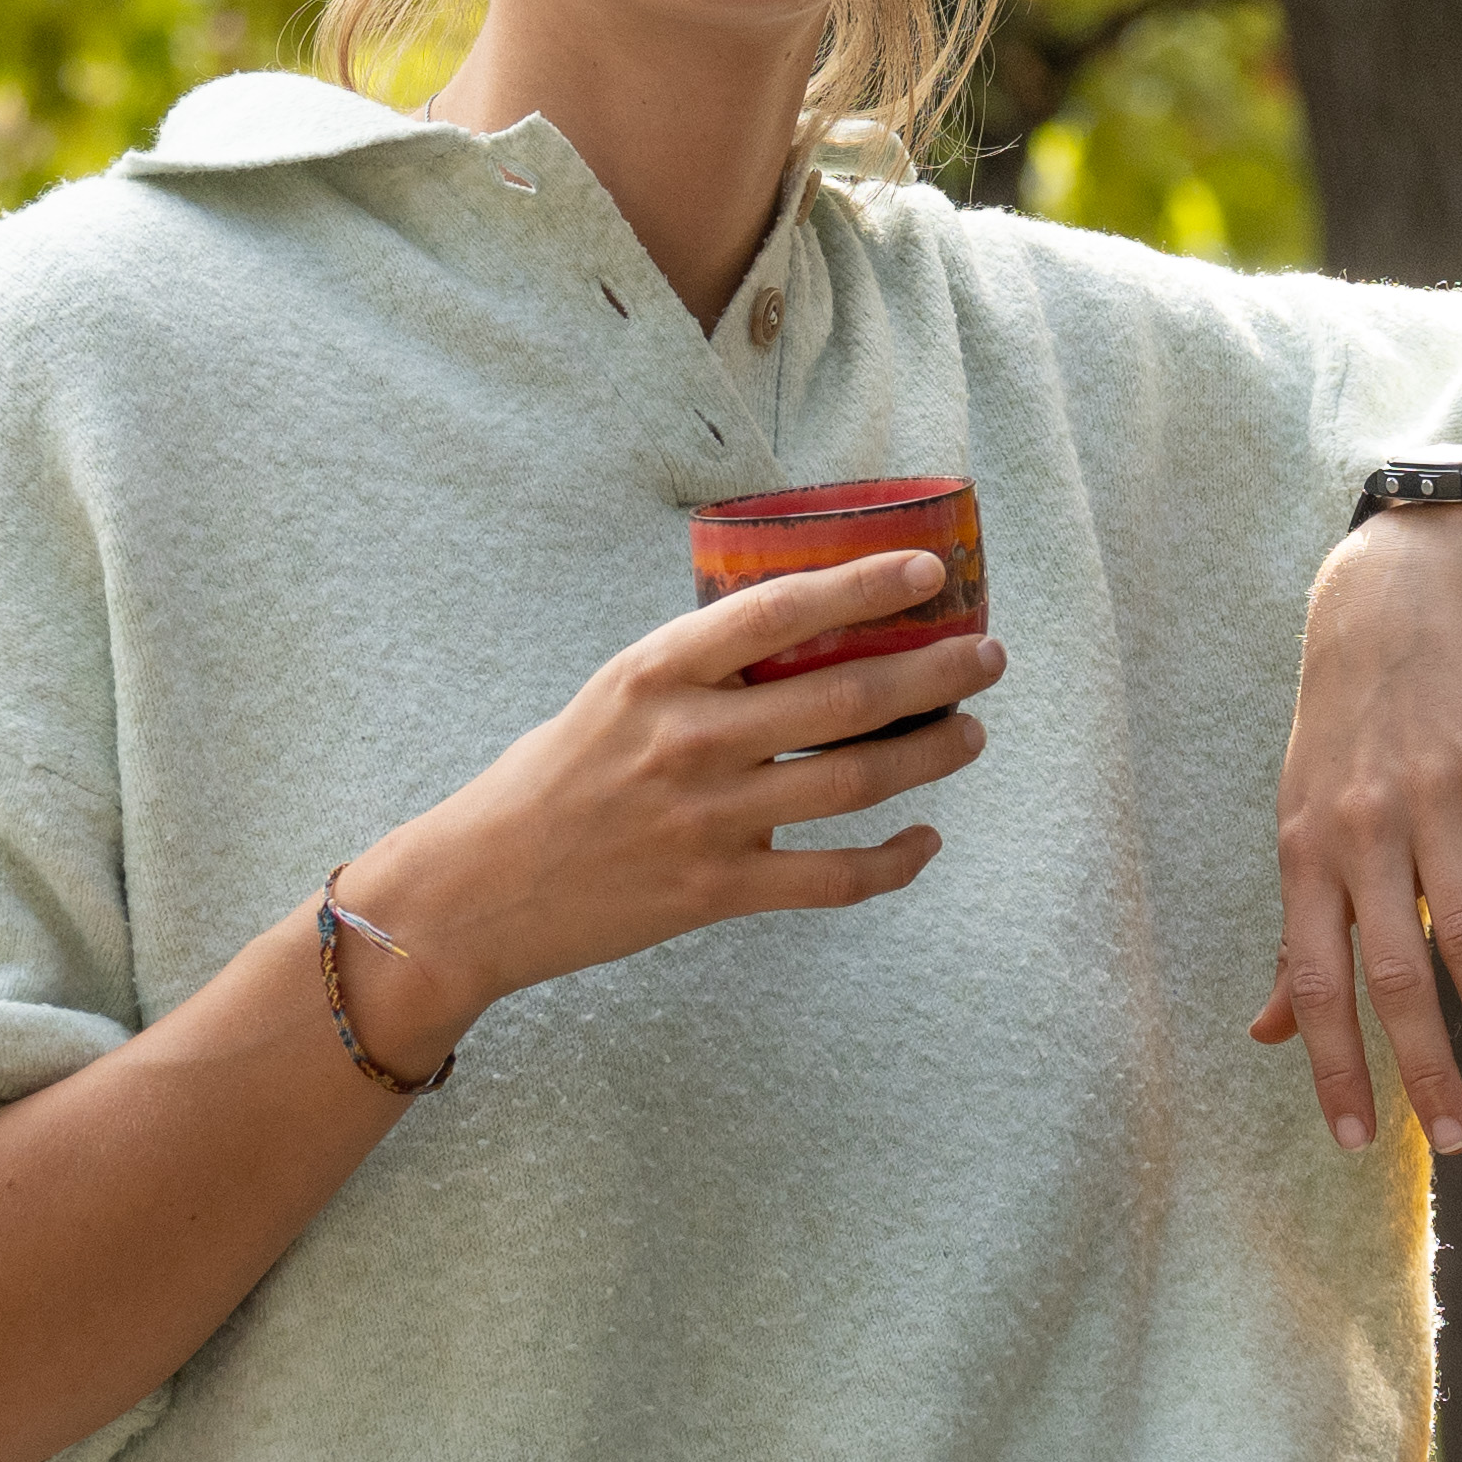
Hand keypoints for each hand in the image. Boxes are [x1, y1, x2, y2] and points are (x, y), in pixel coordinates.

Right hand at [338, 552, 1001, 1060]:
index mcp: (656, 673)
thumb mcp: (614, 695)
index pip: (780, 610)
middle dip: (936, 672)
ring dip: (932, 754)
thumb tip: (803, 632)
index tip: (928, 568)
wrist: (473, 893)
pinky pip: (834, 878)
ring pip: (856, 783)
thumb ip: (699, 670)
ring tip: (972, 731)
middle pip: (846, 699)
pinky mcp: (717, 891)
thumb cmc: (550, 780)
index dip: (865, 584)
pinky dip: (895, 861)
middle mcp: (688, 739)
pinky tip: (926, 839)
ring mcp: (707, 819)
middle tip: (988, 656)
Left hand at [1257, 505, 1461, 1152]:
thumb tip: (1271, 1028)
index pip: (1314, 982)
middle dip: (1425, 1071)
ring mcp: (1431, 798)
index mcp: (1304, 853)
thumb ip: (1297, 929)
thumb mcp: (1300, 821)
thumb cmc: (1343, 723)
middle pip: (1395, 976)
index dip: (1333, 1066)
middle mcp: (1362, 832)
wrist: (1390, 602)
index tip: (1355, 1138)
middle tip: (1455, 1142)